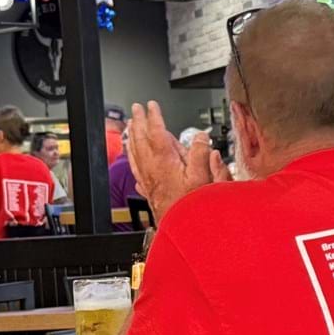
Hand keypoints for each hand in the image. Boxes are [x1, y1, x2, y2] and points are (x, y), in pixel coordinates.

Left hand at [127, 101, 226, 219]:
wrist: (181, 229)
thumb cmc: (191, 206)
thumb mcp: (203, 177)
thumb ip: (201, 154)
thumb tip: (201, 137)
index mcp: (165, 161)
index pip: (157, 132)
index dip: (154, 117)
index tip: (151, 105)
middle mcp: (153, 168)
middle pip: (141, 139)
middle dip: (138, 122)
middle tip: (135, 109)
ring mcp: (148, 179)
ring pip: (135, 153)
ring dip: (132, 137)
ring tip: (130, 126)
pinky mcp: (148, 189)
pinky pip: (136, 168)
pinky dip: (132, 157)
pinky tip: (132, 157)